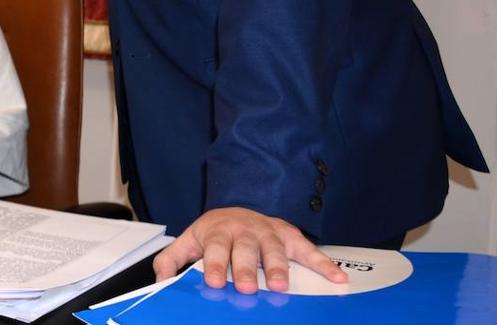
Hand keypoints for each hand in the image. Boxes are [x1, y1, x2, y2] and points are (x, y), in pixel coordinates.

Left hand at [153, 207, 346, 293]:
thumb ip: (172, 259)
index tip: (213, 281)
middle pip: (245, 250)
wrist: (238, 208)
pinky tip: (336, 279)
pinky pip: (309, 250)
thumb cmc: (215, 232)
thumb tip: (160, 279)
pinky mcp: (290, 237)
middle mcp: (244, 231)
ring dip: (278, 267)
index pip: (215, 248)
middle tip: (246, 287)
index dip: (214, 264)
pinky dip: (323, 264)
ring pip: (274, 249)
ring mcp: (269, 233)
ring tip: (280, 285)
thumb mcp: (190, 241)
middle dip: (245, 268)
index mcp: (218, 232)